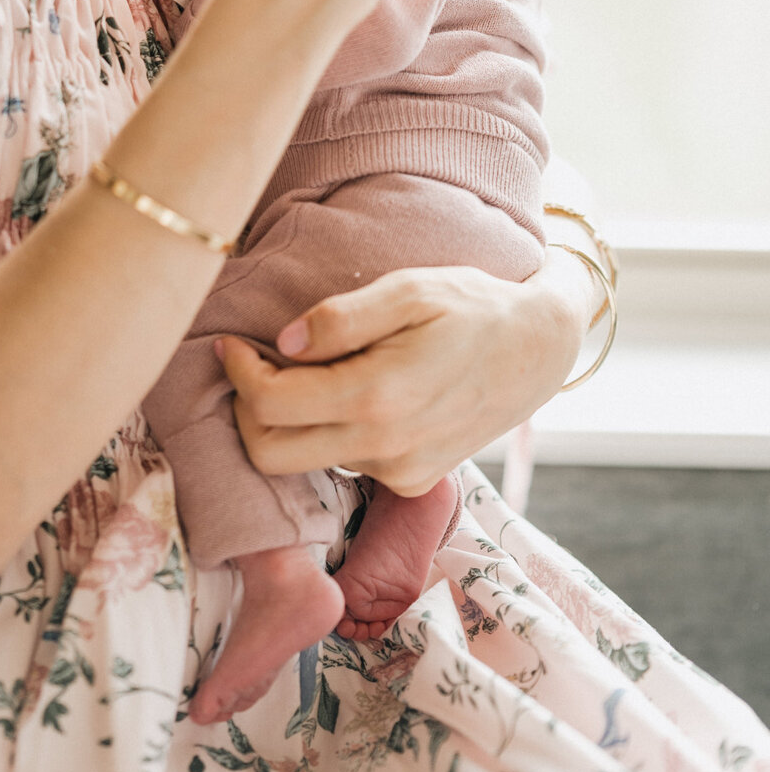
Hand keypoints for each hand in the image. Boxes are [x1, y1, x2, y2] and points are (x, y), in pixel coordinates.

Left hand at [219, 254, 591, 493]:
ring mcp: (399, 472)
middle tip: (255, 365)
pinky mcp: (411, 481)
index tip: (233, 343)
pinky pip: (345, 464)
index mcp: (377, 397)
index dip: (238, 372)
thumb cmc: (472, 306)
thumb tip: (283, 342)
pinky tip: (351, 392)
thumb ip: (341, 317)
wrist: (538, 349)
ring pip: (307, 461)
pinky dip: (329, 433)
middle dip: (248, 411)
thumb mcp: (410, 290)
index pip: (269, 405)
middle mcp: (385, 447)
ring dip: (290, 422)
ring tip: (308, 371)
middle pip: (271, 455)